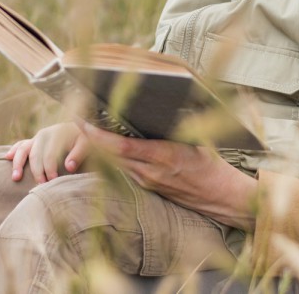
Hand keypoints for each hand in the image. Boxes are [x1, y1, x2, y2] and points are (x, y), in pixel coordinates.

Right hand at [5, 122, 88, 183]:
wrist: (80, 128)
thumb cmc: (83, 138)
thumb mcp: (86, 143)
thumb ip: (78, 154)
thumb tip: (69, 167)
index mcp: (57, 134)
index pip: (50, 154)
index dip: (50, 169)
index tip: (52, 181)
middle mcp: (44, 134)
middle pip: (35, 154)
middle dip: (37, 171)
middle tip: (40, 185)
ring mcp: (37, 137)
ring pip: (24, 149)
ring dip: (18, 163)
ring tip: (16, 177)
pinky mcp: (33, 140)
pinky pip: (21, 144)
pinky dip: (14, 150)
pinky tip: (7, 157)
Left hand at [79, 123, 257, 229]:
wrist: (220, 196)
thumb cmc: (211, 164)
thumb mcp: (195, 139)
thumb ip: (171, 125)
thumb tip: (154, 102)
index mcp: (162, 156)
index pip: (120, 146)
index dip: (97, 134)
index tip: (82, 119)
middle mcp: (150, 172)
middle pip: (110, 154)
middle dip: (91, 136)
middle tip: (78, 114)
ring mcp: (147, 181)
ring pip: (114, 161)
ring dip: (99, 145)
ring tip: (87, 123)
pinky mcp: (148, 186)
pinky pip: (124, 167)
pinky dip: (112, 154)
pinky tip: (105, 141)